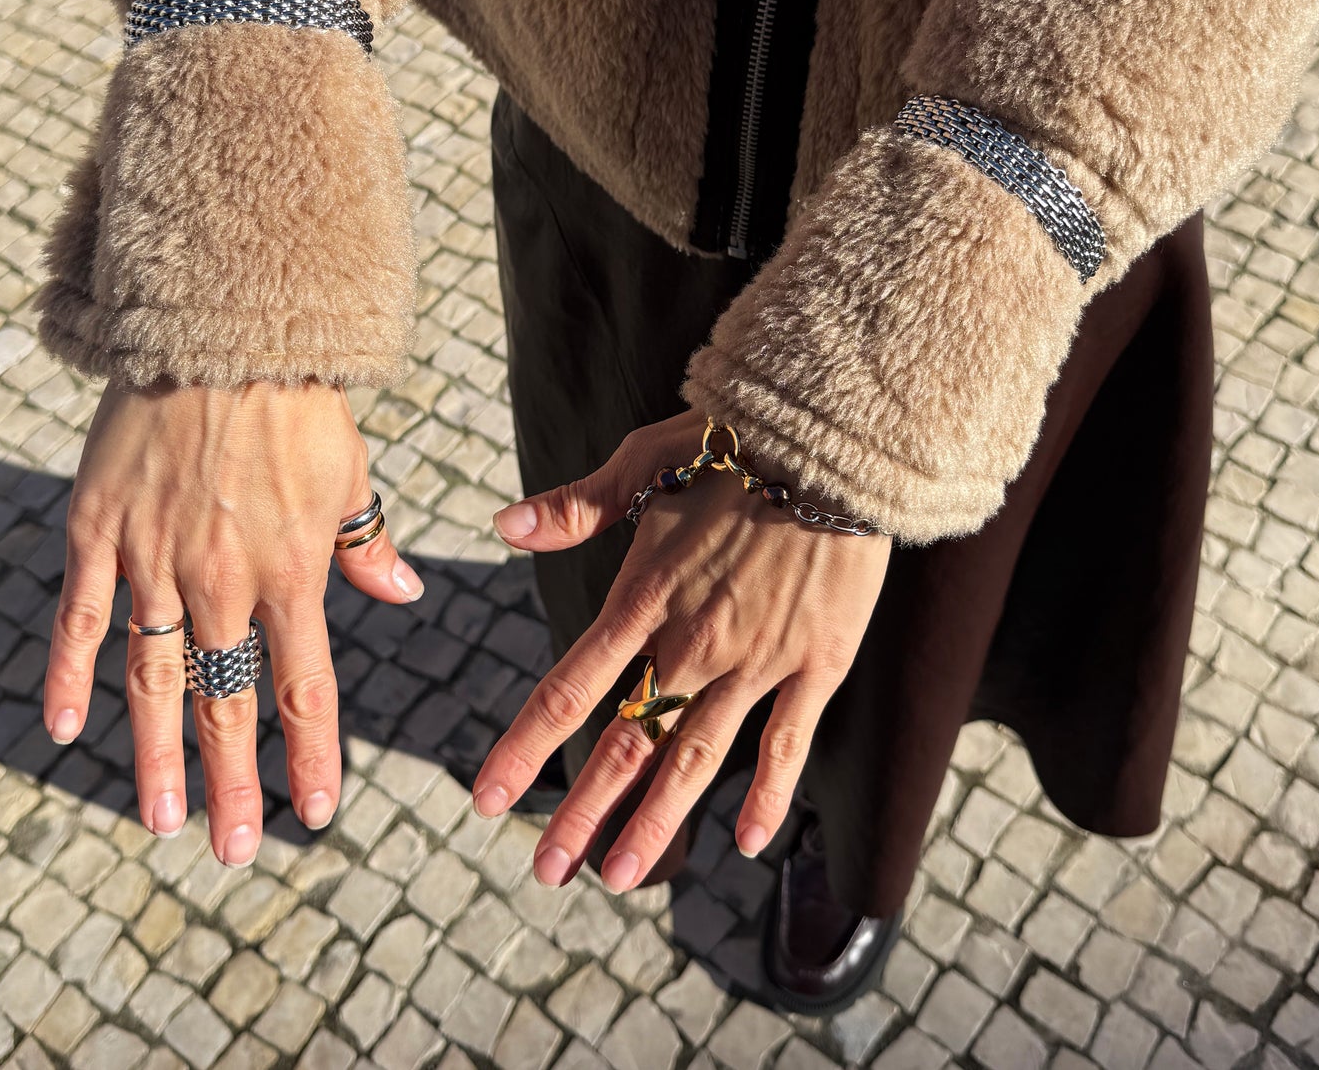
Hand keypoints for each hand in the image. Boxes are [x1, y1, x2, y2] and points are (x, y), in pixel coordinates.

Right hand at [41, 380, 422, 864]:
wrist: (226, 332)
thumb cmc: (300, 404)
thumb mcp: (351, 475)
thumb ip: (368, 545)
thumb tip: (406, 595)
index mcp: (293, 569)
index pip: (303, 687)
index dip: (310, 755)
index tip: (319, 811)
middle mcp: (222, 577)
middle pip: (224, 701)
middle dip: (231, 782)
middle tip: (233, 849)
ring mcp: (152, 557)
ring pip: (152, 676)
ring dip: (155, 753)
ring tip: (158, 820)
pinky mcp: (98, 529)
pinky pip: (77, 615)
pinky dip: (66, 673)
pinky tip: (62, 727)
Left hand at [473, 408, 890, 891]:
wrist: (831, 441)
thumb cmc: (730, 445)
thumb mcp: (641, 461)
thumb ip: (575, 509)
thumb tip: (503, 525)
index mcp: (644, 598)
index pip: (570, 689)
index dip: (525, 748)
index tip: (488, 798)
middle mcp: (694, 641)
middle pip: (627, 741)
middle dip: (582, 810)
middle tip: (547, 871)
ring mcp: (758, 659)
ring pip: (698, 757)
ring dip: (657, 820)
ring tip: (621, 876)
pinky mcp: (817, 662)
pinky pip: (787, 743)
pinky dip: (768, 797)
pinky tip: (748, 843)